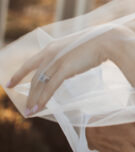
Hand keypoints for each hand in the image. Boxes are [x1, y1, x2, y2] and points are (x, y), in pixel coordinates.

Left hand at [8, 26, 131, 114]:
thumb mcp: (75, 48)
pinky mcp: (65, 69)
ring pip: (40, 84)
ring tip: (30, 112)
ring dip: (34, 100)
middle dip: (28, 94)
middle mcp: (50, 53)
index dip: (19, 74)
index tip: (9, 84)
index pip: (30, 63)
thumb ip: (67, 56)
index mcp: (52, 47)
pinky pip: (50, 87)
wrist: (107, 40)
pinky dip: (43, 99)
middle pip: (34, 77)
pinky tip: (39, 108)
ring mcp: (57, 61)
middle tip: (24, 106)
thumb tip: (66, 64)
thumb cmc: (96, 43)